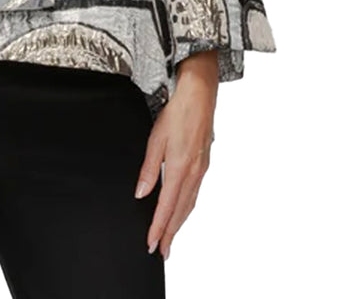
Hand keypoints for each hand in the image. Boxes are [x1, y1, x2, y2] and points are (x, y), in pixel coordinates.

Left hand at [134, 50, 218, 259]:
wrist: (200, 93)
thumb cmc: (177, 112)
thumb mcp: (156, 138)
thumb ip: (149, 169)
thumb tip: (140, 194)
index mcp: (180, 168)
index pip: (167, 207)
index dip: (158, 228)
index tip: (151, 244)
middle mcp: (194, 173)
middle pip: (181, 212)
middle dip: (170, 233)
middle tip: (162, 251)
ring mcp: (201, 169)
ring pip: (190, 204)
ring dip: (179, 223)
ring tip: (170, 237)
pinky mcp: (204, 162)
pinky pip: (195, 192)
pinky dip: (187, 207)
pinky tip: (182, 208)